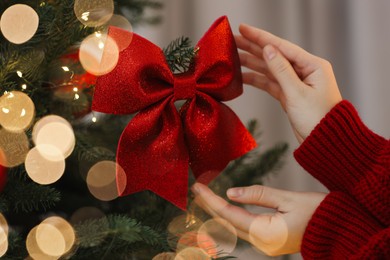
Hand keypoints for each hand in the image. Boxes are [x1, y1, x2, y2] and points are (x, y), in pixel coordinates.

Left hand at [192, 183, 325, 255]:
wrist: (340, 230)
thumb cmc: (319, 212)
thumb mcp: (288, 199)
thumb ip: (258, 195)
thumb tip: (230, 193)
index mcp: (266, 233)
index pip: (229, 214)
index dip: (211, 200)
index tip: (198, 187)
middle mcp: (262, 243)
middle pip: (228, 223)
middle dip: (210, 206)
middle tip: (197, 190)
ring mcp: (265, 245)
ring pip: (234, 227)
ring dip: (219, 211)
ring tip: (205, 196)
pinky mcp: (269, 241)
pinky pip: (243, 229)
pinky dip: (231, 216)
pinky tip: (224, 207)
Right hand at [236, 24, 341, 142]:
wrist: (325, 143)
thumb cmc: (318, 119)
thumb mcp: (297, 93)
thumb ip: (281, 71)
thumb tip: (267, 50)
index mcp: (313, 65)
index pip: (282, 47)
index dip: (261, 37)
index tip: (244, 29)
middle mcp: (304, 71)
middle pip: (274, 56)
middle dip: (253, 47)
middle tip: (233, 40)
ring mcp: (296, 83)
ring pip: (270, 69)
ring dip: (252, 63)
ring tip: (233, 57)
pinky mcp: (289, 95)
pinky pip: (270, 83)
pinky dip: (257, 80)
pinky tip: (242, 76)